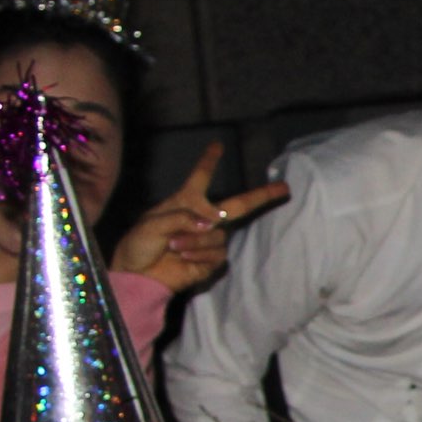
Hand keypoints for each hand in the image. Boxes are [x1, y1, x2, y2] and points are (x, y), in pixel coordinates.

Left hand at [112, 144, 286, 294]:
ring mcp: (208, 240)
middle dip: (262, 195)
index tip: (217, 146)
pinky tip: (183, 258)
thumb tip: (210, 223)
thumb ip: (182, 217)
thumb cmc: (139, 244)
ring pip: (218, 236)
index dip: (209, 161)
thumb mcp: (153, 223)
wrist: (137, 275)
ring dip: (196, 241)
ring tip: (175, 246)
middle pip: (238, 205)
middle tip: (285, 188)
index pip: (200, 177)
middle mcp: (202, 219)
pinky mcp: (210, 262)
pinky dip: (199, 256)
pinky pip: (217, 255)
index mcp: (185, 202)